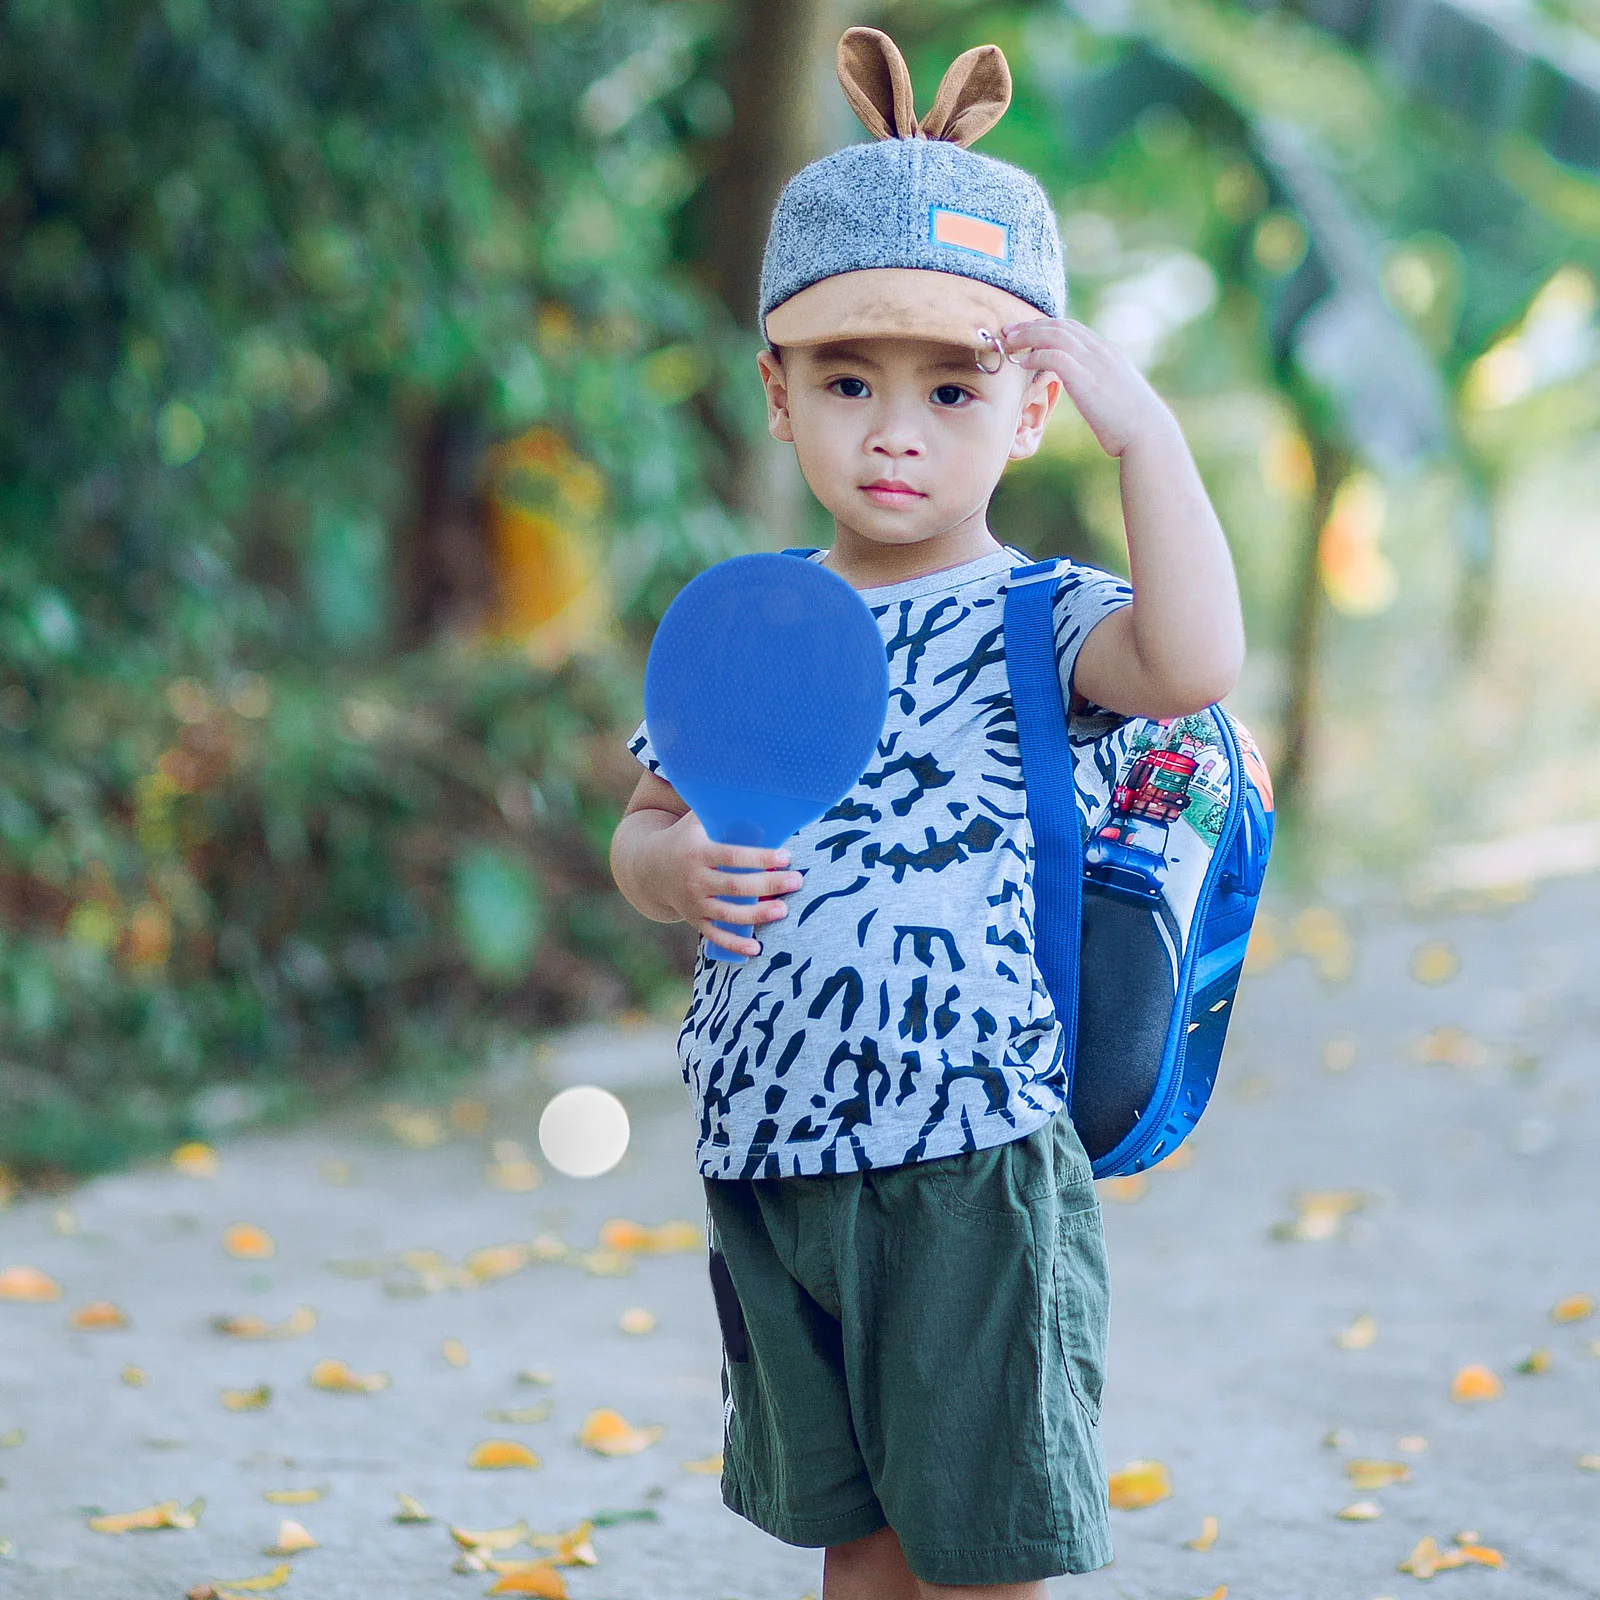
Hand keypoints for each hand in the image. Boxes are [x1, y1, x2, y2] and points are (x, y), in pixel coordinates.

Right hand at [641, 811, 803, 958]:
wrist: (648, 867)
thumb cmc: (685, 837)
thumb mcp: (696, 819)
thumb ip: (719, 808)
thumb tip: (752, 783)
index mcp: (697, 852)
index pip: (733, 856)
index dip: (760, 858)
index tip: (786, 856)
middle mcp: (694, 880)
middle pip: (735, 886)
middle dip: (768, 885)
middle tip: (797, 881)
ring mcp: (694, 903)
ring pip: (728, 914)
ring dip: (758, 916)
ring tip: (783, 911)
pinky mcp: (694, 920)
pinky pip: (715, 936)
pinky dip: (734, 945)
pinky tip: (756, 950)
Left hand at [1001, 318, 1175, 458]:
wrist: (1148, 434)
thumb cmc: (1131, 425)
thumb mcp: (1114, 397)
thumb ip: (1100, 387)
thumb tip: (1090, 394)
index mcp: (1108, 353)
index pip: (1073, 328)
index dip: (1046, 326)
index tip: (1026, 332)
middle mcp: (1102, 351)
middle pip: (1061, 325)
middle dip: (1031, 325)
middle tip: (1008, 329)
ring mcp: (1095, 362)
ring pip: (1055, 334)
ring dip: (1028, 335)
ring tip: (1008, 340)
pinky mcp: (1086, 378)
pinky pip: (1054, 356)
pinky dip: (1034, 355)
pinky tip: (1021, 361)